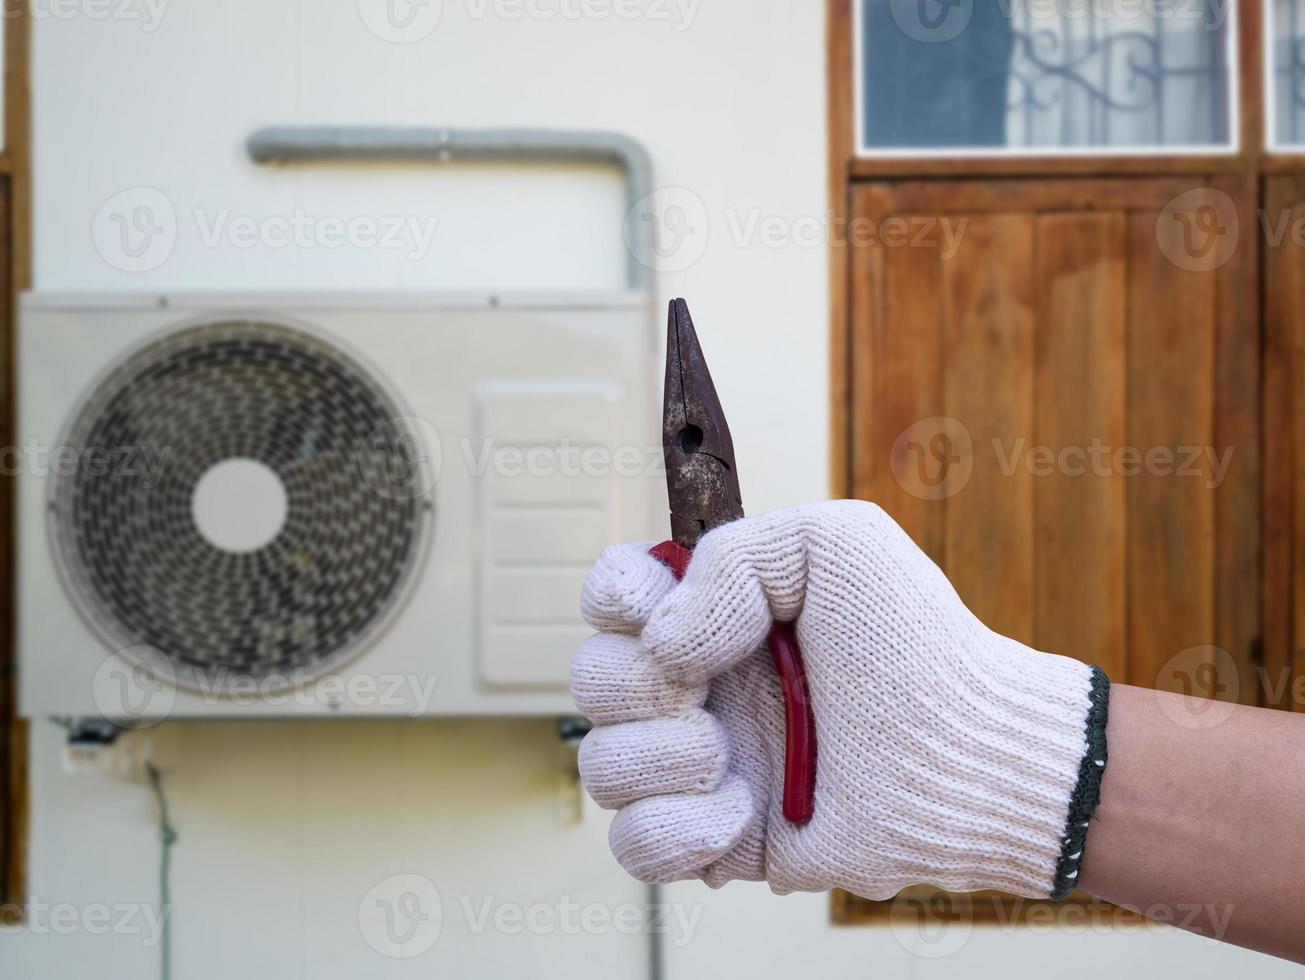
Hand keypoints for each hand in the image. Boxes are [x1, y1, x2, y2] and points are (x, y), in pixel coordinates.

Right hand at [571, 500, 1107, 898]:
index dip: (617, 599)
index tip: (657, 611)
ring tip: (731, 759)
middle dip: (640, 686)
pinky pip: (633, 845)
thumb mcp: (836, 543)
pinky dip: (676, 830)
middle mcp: (699, 685)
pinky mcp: (715, 838)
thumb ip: (730, 554)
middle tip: (705, 689)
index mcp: (715, 613)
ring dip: (662, 759)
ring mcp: (703, 763)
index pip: (613, 594)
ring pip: (602, 765)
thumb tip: (661, 641)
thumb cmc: (914, 642)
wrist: (965, 753)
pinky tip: (742, 811)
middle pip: (592, 679)